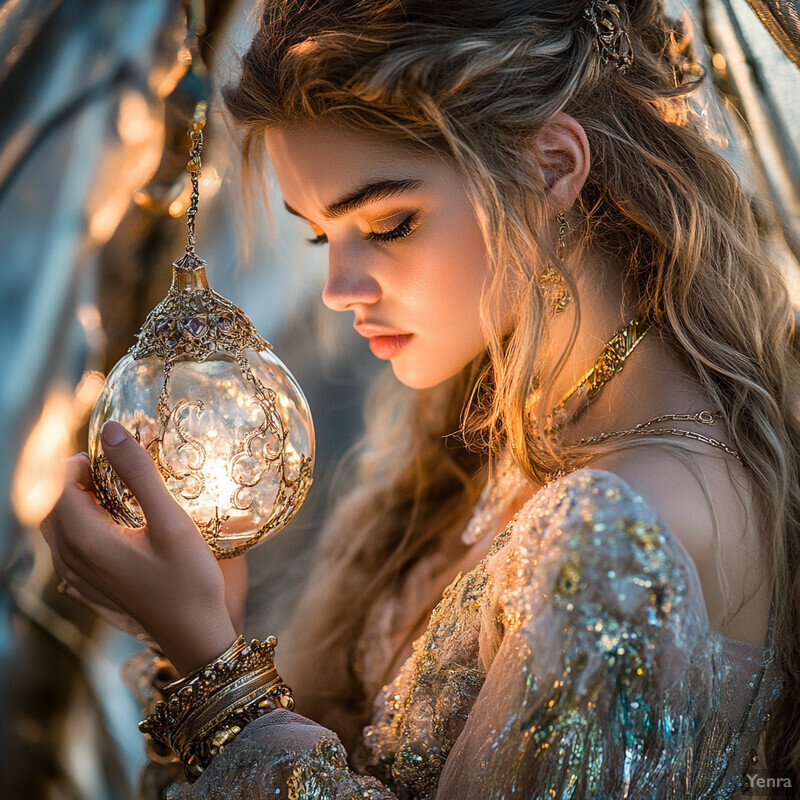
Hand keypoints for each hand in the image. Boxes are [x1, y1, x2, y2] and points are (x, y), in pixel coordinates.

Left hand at [40, 420, 237, 674]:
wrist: (195, 636)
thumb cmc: (189, 580)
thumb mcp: (171, 522)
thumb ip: (140, 474)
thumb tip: (111, 430)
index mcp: (87, 540)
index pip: (59, 487)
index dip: (79, 463)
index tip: (114, 454)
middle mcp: (74, 560)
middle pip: (53, 507)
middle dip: (76, 481)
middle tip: (115, 469)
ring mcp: (79, 578)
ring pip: (59, 529)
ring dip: (78, 504)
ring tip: (117, 493)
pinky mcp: (90, 589)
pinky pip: (70, 549)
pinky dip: (84, 527)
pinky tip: (115, 526)